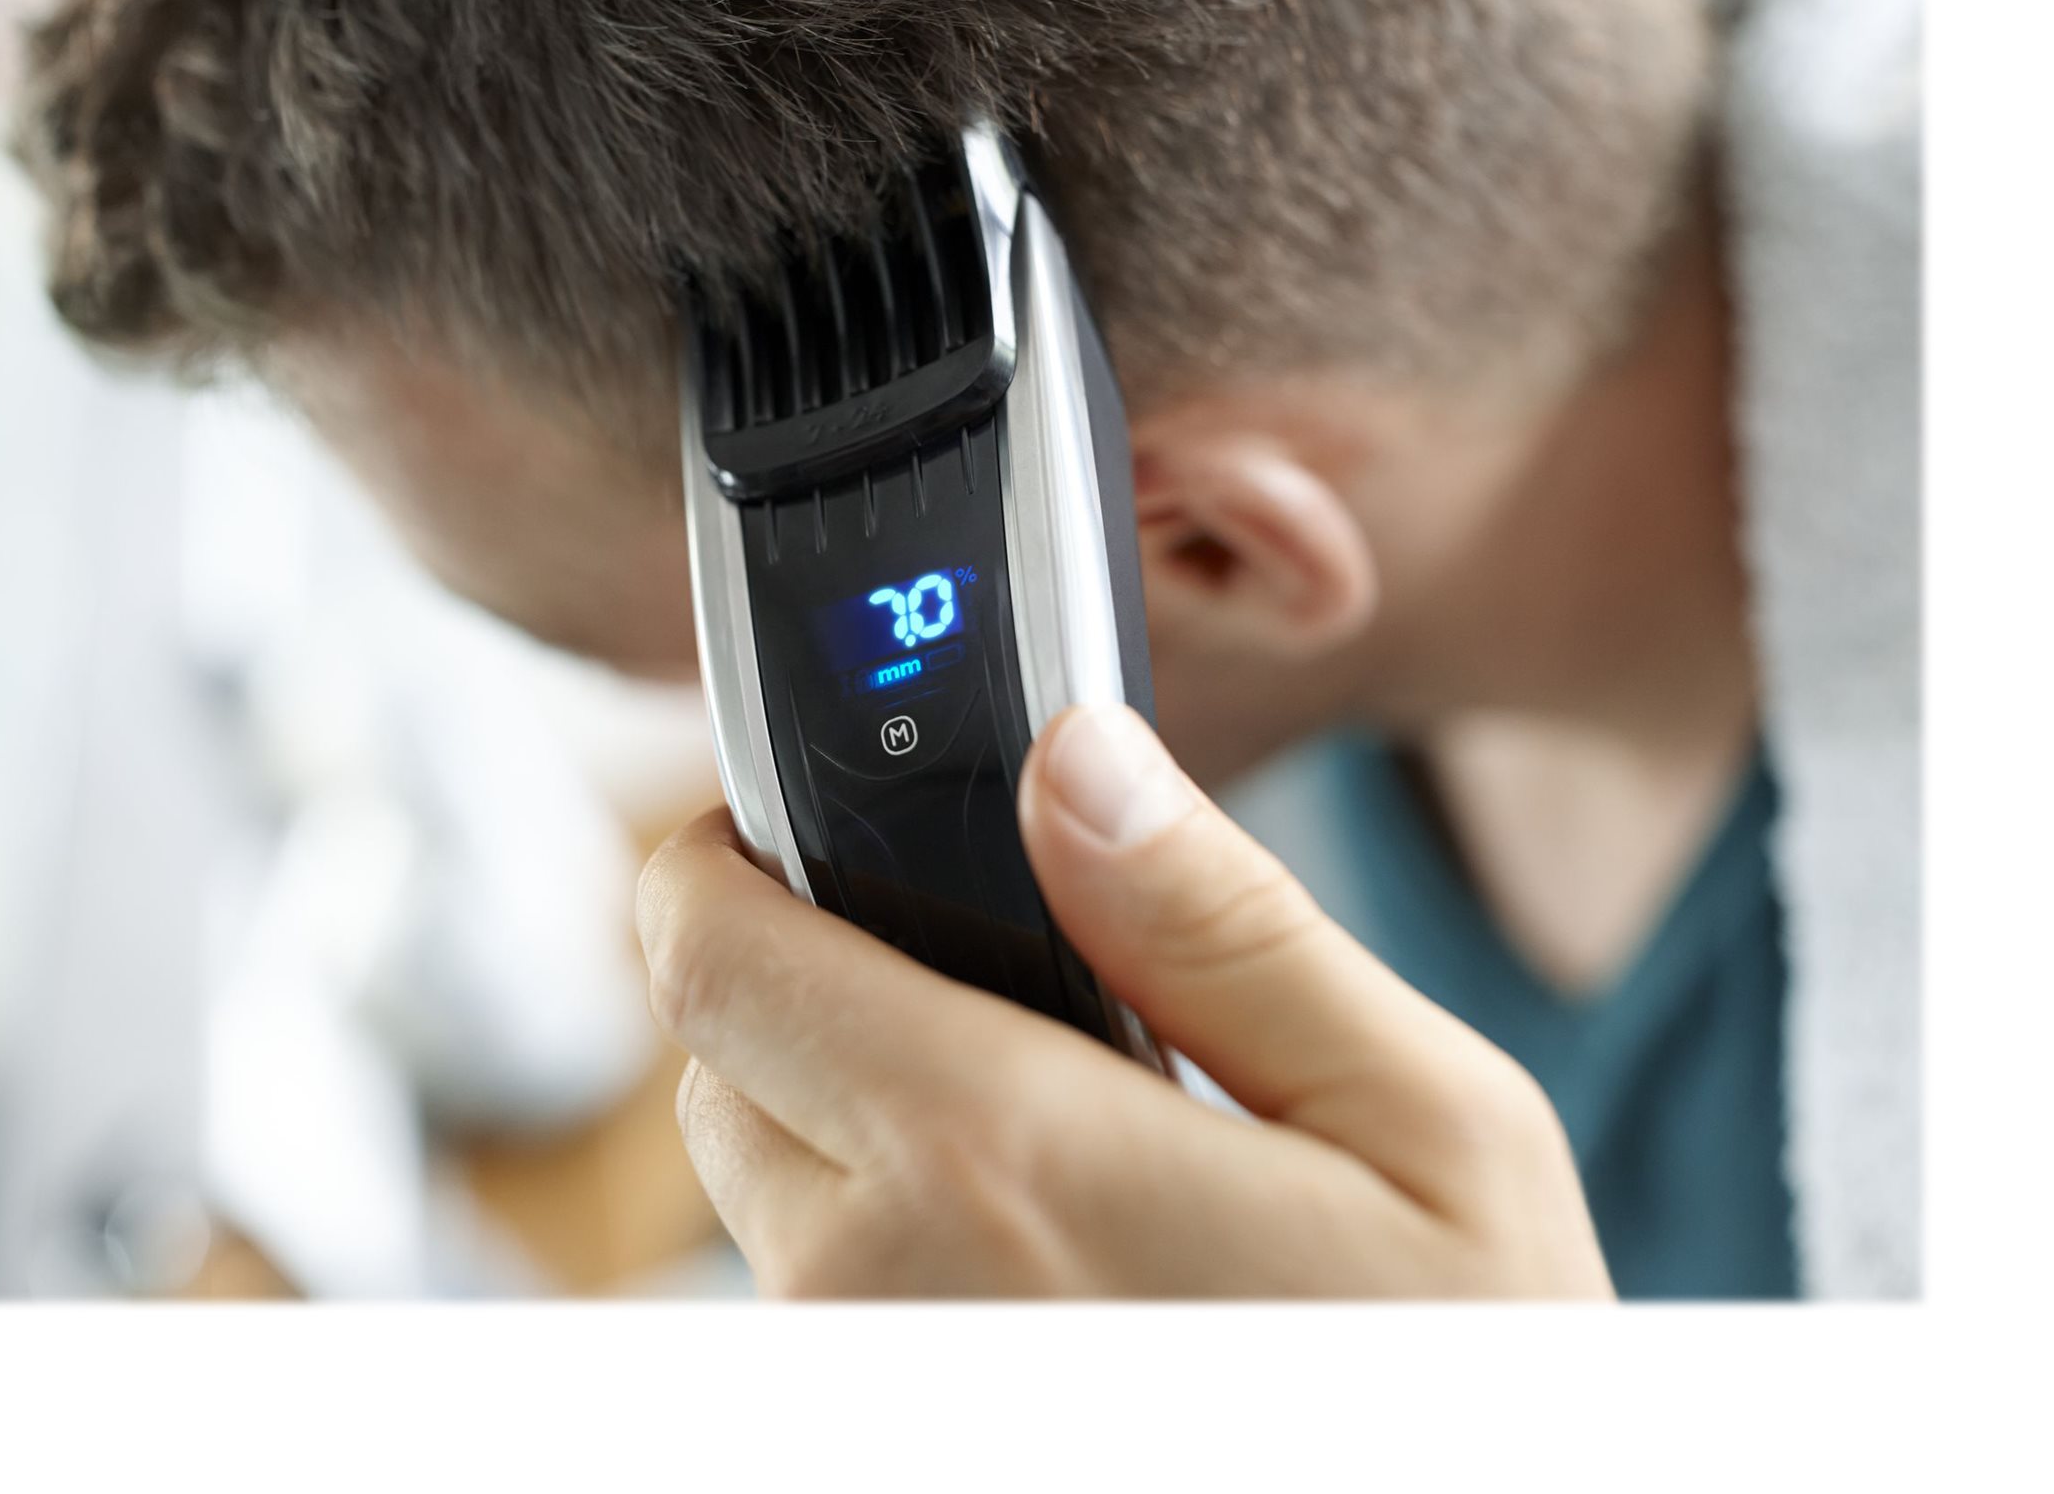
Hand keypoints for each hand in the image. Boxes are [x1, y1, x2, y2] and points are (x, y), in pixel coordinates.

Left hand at [636, 702, 1612, 1296]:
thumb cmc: (1473, 1381)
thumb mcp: (1427, 1128)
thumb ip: (1219, 925)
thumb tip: (1076, 759)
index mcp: (997, 1160)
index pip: (711, 957)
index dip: (722, 861)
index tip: (786, 826)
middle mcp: (884, 1293)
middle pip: (722, 1071)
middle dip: (807, 989)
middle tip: (981, 982)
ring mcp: (877, 1392)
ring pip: (772, 1203)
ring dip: (860, 1137)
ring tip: (1060, 1146)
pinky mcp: (892, 1451)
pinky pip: (832, 1315)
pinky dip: (898, 1255)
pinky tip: (1057, 1263)